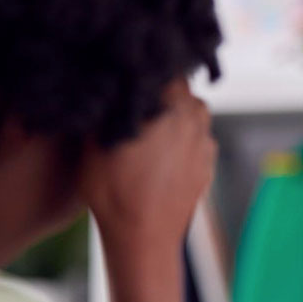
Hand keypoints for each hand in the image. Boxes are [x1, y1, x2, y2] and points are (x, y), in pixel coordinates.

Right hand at [78, 78, 215, 301]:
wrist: (145, 240)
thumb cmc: (114, 191)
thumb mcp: (95, 141)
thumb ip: (105, 104)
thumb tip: (101, 77)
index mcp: (172, 102)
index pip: (161, 61)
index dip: (141, 64)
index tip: (123, 68)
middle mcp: (196, 115)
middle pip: (175, 86)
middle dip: (154, 90)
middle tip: (128, 100)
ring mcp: (206, 140)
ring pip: (186, 112)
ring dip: (167, 115)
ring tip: (139, 129)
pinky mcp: (207, 161)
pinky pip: (191, 137)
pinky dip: (177, 138)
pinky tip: (154, 153)